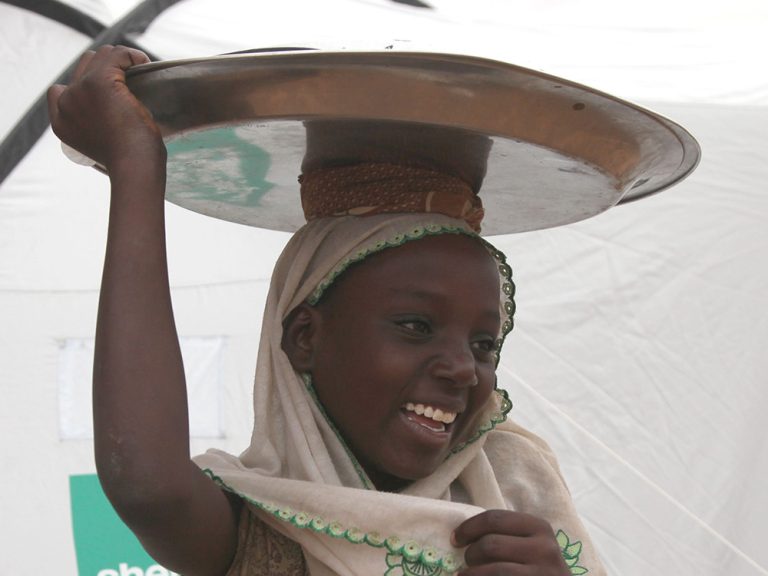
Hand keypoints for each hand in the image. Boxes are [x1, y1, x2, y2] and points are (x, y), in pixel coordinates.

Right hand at [47, 45, 164, 171]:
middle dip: (108, 69)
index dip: (87, 84)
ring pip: (99, 56)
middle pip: (84, 67)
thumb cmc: (129, 164)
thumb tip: (112, 117)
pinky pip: (117, 54)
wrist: (134, 168)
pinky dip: (132, 56)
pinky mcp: (100, 82)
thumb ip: (96, 129)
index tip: (112, 94)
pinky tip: (143, 64)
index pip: (63, 89)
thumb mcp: (103, 148)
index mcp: (61, 121)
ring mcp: (80, 90)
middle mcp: (65, 103)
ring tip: (139, 72)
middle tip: (132, 82)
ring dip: (120, 60)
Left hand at [452, 510, 570, 574]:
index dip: (469, 527)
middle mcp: (544, 548)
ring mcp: (542, 573)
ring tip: (464, 575)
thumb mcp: (530, 544)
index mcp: (539, 527)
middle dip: (470, 554)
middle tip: (466, 562)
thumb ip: (506, 535)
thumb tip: (462, 534)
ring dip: (471, 573)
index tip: (455, 538)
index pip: (494, 519)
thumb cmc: (538, 565)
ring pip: (493, 569)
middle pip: (490, 544)